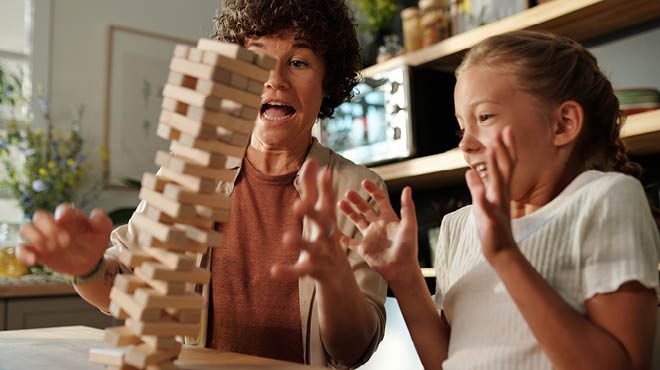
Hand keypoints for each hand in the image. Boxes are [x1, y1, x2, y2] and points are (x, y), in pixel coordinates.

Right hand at [17, 204, 112, 275]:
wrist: (89, 262)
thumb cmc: (94, 242)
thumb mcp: (103, 231)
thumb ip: (102, 220)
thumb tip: (95, 212)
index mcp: (70, 218)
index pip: (62, 209)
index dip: (63, 214)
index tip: (66, 222)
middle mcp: (54, 225)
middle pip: (40, 216)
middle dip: (48, 226)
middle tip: (65, 241)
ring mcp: (43, 238)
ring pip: (26, 229)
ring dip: (35, 237)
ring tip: (52, 248)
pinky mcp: (37, 252)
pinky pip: (21, 249)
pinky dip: (23, 254)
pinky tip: (33, 260)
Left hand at [270, 159, 351, 284]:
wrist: (339, 278)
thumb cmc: (326, 239)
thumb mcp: (321, 215)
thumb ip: (315, 189)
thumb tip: (314, 161)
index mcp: (327, 221)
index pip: (328, 202)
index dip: (326, 188)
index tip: (324, 172)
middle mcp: (328, 236)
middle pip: (322, 223)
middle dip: (312, 213)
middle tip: (298, 204)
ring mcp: (322, 255)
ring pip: (312, 248)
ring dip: (300, 242)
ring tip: (286, 238)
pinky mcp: (313, 271)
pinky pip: (300, 272)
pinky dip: (288, 272)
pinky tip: (274, 271)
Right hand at [338, 180, 418, 287]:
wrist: (401, 269)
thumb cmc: (408, 248)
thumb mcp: (409, 225)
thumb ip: (407, 207)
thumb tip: (407, 188)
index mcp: (389, 219)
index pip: (380, 200)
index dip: (373, 190)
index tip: (364, 182)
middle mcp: (378, 226)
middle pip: (365, 209)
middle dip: (356, 200)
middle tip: (348, 193)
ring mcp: (370, 237)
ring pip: (356, 221)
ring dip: (348, 212)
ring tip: (339, 203)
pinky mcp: (363, 249)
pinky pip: (349, 241)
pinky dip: (341, 235)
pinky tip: (333, 228)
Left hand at [465, 126, 517, 261]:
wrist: (501, 252)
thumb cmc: (492, 228)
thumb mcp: (482, 203)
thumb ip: (477, 186)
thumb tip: (469, 171)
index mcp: (499, 191)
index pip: (505, 166)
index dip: (506, 148)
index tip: (505, 130)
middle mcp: (501, 197)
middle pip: (504, 170)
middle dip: (503, 151)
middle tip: (502, 131)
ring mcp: (498, 209)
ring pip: (498, 185)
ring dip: (496, 168)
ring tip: (493, 151)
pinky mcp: (491, 223)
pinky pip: (488, 211)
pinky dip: (484, 202)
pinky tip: (480, 194)